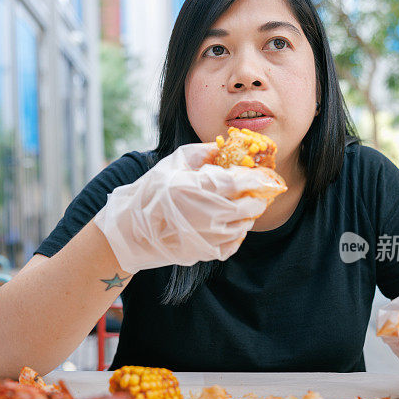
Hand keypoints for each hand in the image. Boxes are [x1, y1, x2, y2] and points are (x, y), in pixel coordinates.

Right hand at [93, 143, 270, 273]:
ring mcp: (211, 236)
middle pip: (251, 206)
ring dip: (247, 215)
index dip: (259, 178)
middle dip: (257, 198)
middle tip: (256, 192)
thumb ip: (203, 151)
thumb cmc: (151, 192)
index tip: (266, 175)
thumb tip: (225, 146)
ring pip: (245, 225)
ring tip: (239, 206)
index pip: (244, 182)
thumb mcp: (174, 162)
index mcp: (202, 188)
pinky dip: (237, 233)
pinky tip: (228, 224)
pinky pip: (235, 242)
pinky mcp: (208, 252)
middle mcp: (211, 214)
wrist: (132, 230)